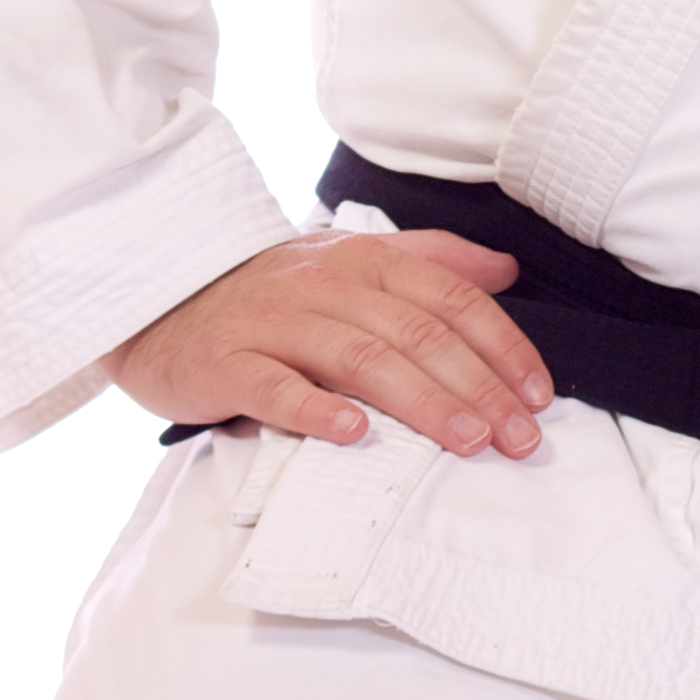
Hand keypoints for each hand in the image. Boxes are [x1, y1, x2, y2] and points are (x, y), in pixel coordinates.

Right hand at [106, 229, 551, 457]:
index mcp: (363, 259)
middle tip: (517, 437)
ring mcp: (274, 321)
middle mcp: (324, 282)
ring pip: (360, 358)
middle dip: (477, 386)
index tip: (538, 395)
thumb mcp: (351, 261)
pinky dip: (317, 410)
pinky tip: (354, 436)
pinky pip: (275, 386)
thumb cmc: (271, 293)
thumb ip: (429, 261)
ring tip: (466, 440)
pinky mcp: (226, 362)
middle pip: (416, 332)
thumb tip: (504, 269)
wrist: (161, 300)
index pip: (449, 297)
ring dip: (421, 401)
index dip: (500, 346)